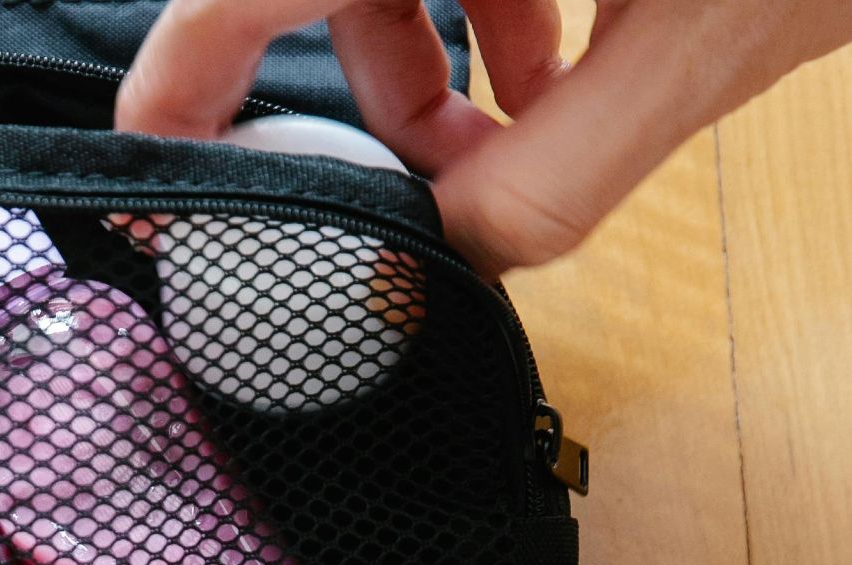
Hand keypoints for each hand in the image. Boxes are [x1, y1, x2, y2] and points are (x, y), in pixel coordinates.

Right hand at [117, 0, 851, 273]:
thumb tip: (459, 254)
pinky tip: (566, 67)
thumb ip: (567, 173)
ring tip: (525, 135)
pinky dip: (495, 10)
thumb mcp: (704, 35)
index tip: (147, 177)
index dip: (175, 92)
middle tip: (418, 195)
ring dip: (444, 67)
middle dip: (373, 106)